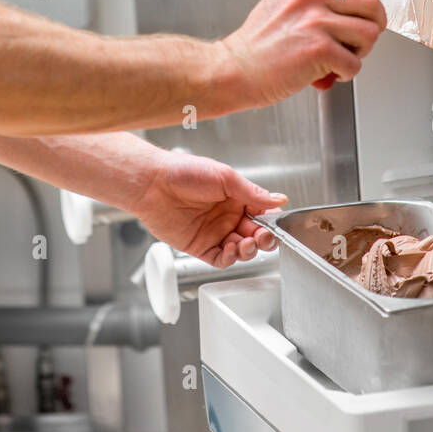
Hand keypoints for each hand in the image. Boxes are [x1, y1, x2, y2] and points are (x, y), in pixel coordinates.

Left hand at [130, 149, 287, 268]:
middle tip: (263, 236)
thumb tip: (279, 199)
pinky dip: (230, 258)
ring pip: (242, 250)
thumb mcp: (225, 177)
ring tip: (246, 243)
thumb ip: (252, 192)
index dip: (272, 221)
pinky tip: (232, 249)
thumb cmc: (184, 172)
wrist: (153, 184)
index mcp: (236, 197)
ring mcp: (214, 232)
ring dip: (249, 250)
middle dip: (264, 239)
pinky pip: (221, 259)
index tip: (276, 224)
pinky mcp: (199, 246)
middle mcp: (227, 216)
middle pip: (255, 235)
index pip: (262, 214)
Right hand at [218, 0, 401, 107]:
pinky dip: (346, 72)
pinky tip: (329, 70)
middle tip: (361, 33)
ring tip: (340, 54)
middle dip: (375, 21)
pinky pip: (355, 62)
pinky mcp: (319, 50)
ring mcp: (314, 21)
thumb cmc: (261, 41)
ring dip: (361, 50)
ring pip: (369, 32)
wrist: (236, 69)